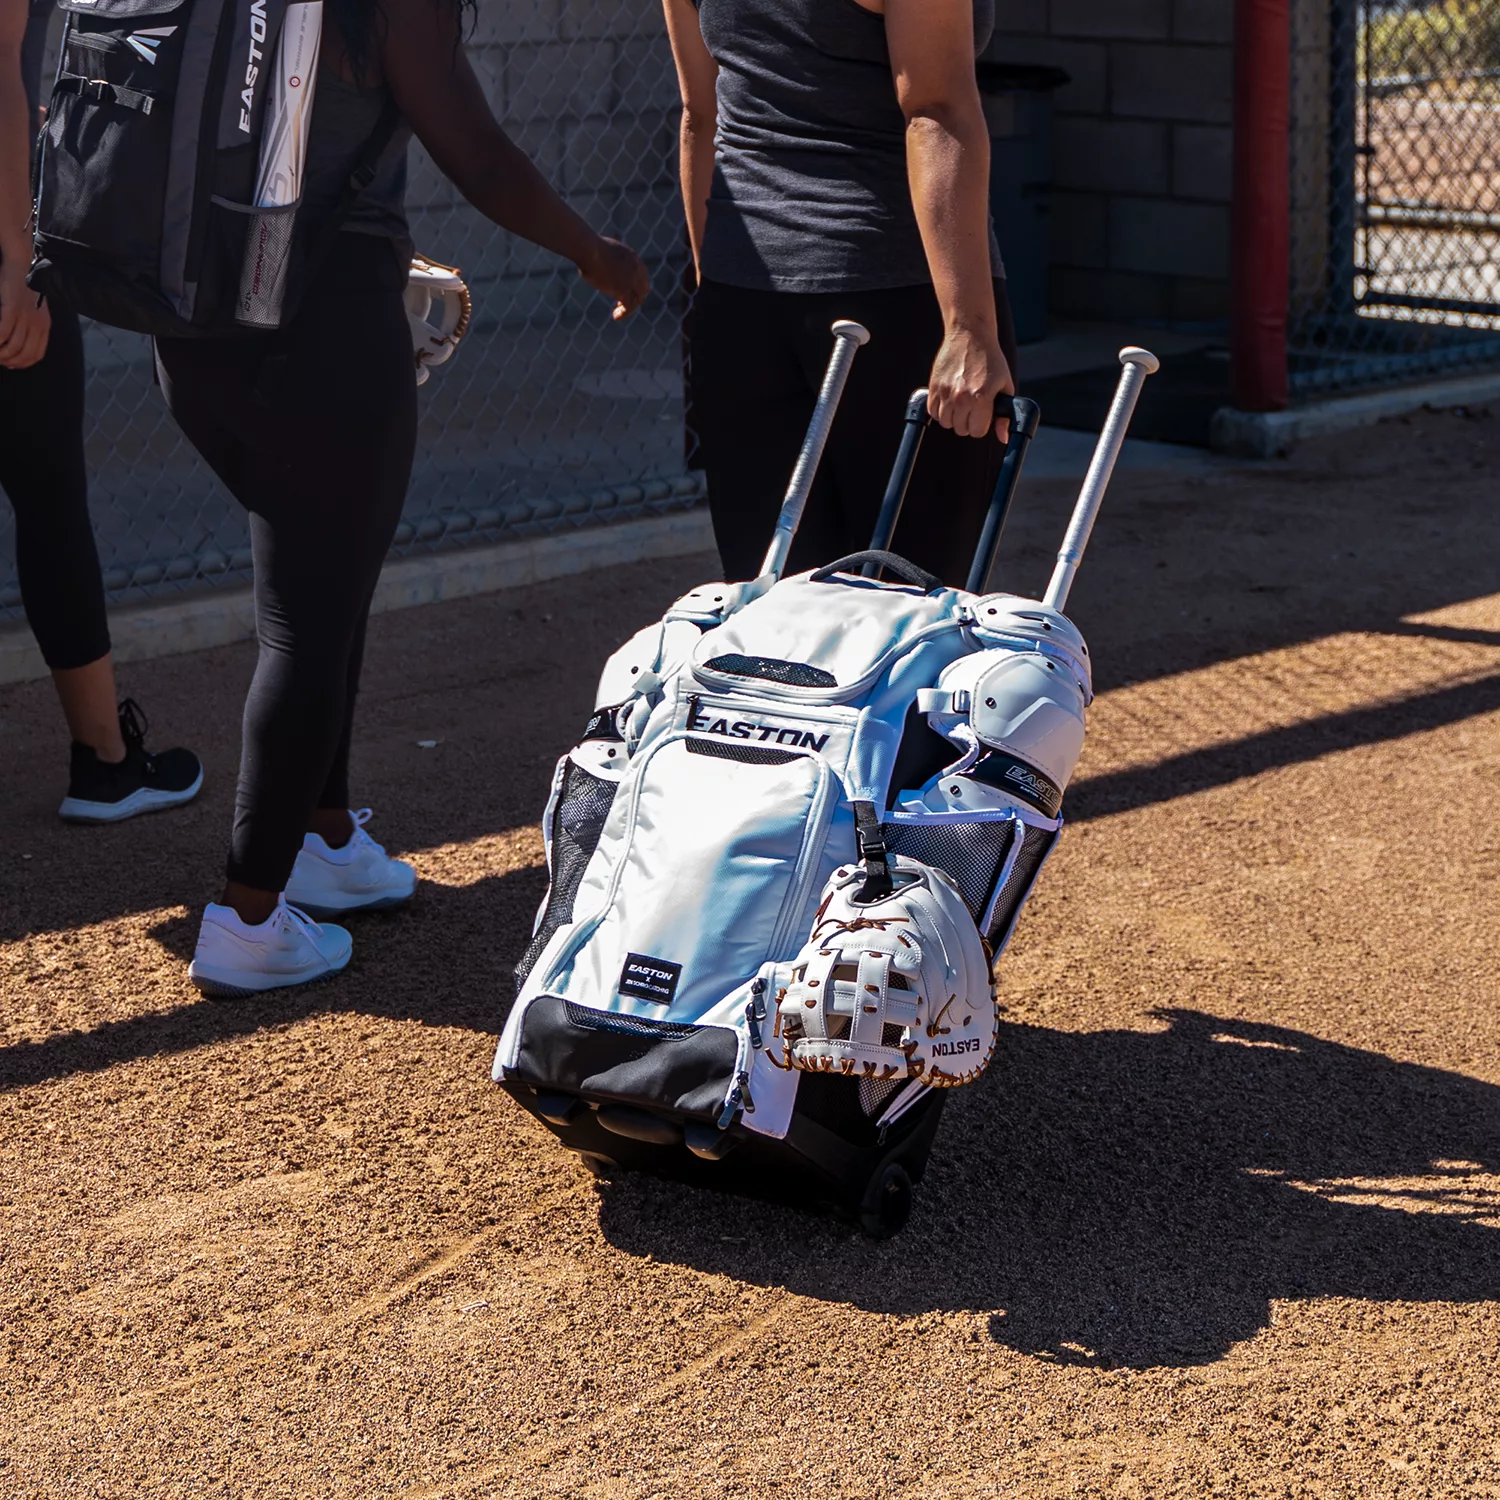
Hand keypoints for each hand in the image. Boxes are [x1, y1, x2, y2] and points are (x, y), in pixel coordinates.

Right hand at [0, 257, 49, 370]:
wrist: (21, 264)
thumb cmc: (23, 286)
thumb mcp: (33, 309)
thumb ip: (30, 325)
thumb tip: (18, 342)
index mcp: (44, 326)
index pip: (36, 354)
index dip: (23, 363)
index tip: (11, 364)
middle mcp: (37, 324)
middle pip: (24, 354)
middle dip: (9, 361)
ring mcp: (25, 317)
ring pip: (12, 347)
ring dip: (0, 354)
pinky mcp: (12, 309)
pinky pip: (3, 333)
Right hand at [578, 236, 650, 320]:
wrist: (590, 250)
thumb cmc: (588, 247)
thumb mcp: (602, 247)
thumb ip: (605, 255)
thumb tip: (593, 258)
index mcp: (632, 257)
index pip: (643, 275)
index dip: (637, 285)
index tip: (628, 290)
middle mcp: (636, 269)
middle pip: (643, 288)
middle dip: (636, 297)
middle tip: (623, 303)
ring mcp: (632, 281)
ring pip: (637, 300)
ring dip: (629, 308)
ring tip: (617, 313)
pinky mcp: (624, 290)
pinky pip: (629, 307)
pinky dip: (624, 313)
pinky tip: (616, 317)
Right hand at [928, 325, 1013, 442]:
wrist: (970, 335)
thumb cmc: (990, 359)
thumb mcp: (1005, 386)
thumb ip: (1004, 415)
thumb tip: (1004, 437)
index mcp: (981, 398)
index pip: (977, 431)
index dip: (981, 425)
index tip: (983, 415)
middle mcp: (961, 397)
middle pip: (960, 429)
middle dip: (968, 422)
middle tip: (973, 408)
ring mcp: (946, 393)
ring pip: (945, 423)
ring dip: (953, 417)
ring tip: (961, 403)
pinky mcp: (934, 387)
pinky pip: (932, 412)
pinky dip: (940, 410)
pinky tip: (949, 400)